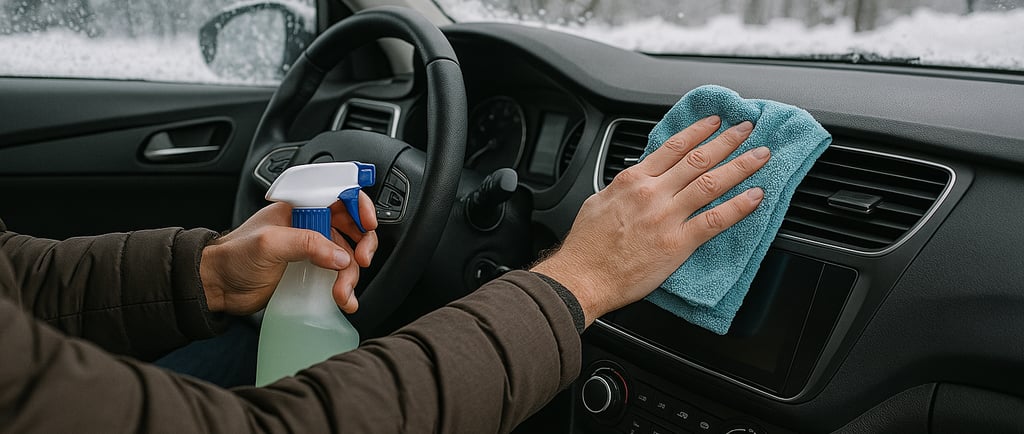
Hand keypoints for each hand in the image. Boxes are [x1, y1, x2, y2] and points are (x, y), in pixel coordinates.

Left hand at [200, 191, 377, 315]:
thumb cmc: (234, 256)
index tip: (368, 224)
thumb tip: (340, 256)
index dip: (359, 206)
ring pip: (348, 256)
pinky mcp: (311, 272)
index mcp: (300, 207)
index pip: (339, 195)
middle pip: (352, 227)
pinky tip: (344, 299)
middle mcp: (310, 224)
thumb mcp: (269, 244)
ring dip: (351, 276)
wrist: (218, 286)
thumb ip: (306, 243)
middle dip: (362, 245)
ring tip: (342, 293)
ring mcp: (312, 249)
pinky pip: (338, 275)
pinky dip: (346, 288)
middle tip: (361, 261)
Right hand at [531, 116, 766, 326]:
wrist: (582, 278)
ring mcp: (666, 217)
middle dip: (727, 140)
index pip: (673, 147)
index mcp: (633, 180)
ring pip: (711, 182)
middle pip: (698, 159)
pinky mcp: (677, 243)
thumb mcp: (598, 202)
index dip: (699, 131)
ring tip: (760, 155)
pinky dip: (738, 206)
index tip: (715, 122)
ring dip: (740, 166)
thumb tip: (634, 182)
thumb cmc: (586, 247)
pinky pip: (714, 220)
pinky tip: (755, 196)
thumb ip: (622, 189)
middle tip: (747, 129)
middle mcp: (652, 193)